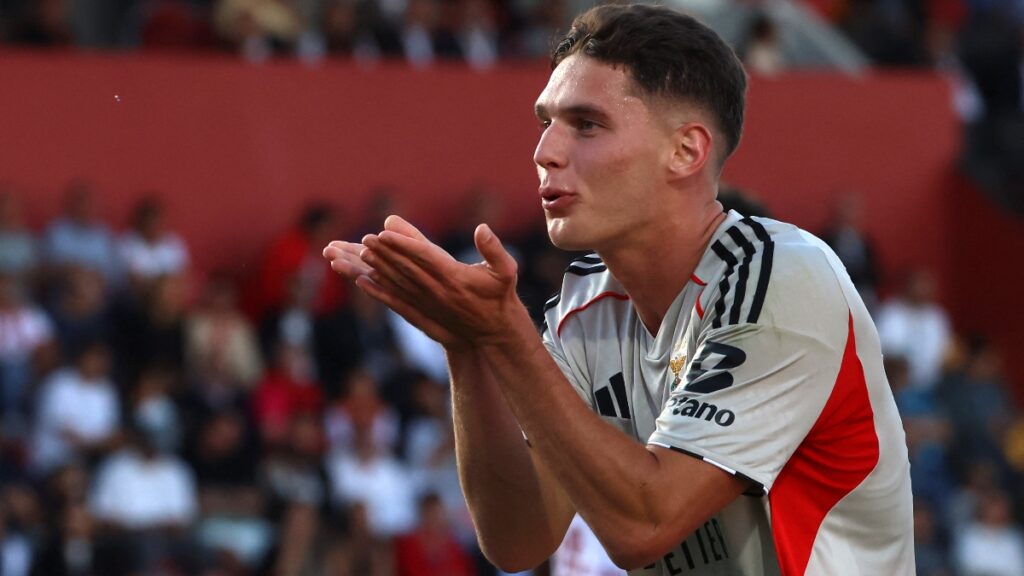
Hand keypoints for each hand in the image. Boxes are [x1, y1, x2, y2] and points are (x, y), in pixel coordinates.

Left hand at [349, 215, 527, 348]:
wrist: (494, 333)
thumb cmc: (500, 297)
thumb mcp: (505, 271)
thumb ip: (494, 250)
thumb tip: (482, 228)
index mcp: (455, 278)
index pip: (424, 257)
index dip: (403, 245)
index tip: (384, 233)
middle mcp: (438, 292)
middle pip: (406, 269)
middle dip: (385, 254)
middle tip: (365, 239)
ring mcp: (427, 304)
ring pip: (398, 283)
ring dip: (378, 269)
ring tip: (360, 253)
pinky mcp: (421, 313)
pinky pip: (396, 302)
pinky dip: (378, 292)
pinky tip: (362, 282)